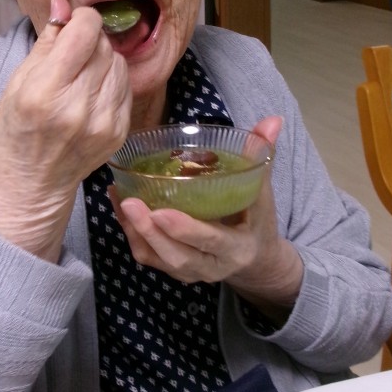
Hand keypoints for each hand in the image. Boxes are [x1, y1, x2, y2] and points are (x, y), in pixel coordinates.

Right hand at [0, 0, 131, 259]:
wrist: (31, 183)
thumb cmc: (16, 131)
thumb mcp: (16, 82)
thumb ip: (46, 41)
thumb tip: (62, 2)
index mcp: (46, 90)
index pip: (86, 30)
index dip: (81, 20)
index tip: (72, 27)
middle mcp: (78, 106)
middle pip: (104, 45)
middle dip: (90, 41)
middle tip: (72, 56)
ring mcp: (103, 122)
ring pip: (120, 64)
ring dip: (103, 61)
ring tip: (81, 77)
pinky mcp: (119, 133)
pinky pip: (126, 88)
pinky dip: (112, 83)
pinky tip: (92, 94)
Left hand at [110, 116, 302, 318]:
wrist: (255, 260)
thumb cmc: (257, 221)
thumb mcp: (264, 193)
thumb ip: (262, 157)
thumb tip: (273, 120)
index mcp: (237, 247)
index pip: (212, 241)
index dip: (186, 230)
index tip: (161, 212)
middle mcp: (212, 266)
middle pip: (177, 256)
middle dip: (151, 232)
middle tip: (130, 202)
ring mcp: (190, 272)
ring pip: (157, 258)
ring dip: (134, 231)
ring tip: (120, 198)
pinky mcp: (173, 270)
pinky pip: (147, 256)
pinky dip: (130, 232)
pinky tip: (119, 205)